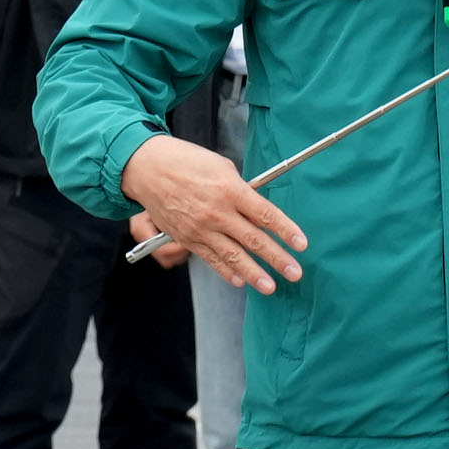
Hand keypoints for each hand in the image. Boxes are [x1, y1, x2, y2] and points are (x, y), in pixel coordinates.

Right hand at [120, 134, 307, 290]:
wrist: (147, 169)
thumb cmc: (185, 161)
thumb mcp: (221, 167)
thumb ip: (240, 190)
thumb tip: (255, 209)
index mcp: (230, 190)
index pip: (265, 215)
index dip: (286, 230)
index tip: (301, 244)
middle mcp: (217, 212)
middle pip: (254, 240)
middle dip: (277, 258)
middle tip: (295, 273)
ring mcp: (201, 228)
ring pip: (233, 256)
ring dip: (254, 274)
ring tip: (270, 287)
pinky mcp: (187, 238)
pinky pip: (210, 258)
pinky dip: (225, 271)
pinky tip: (239, 281)